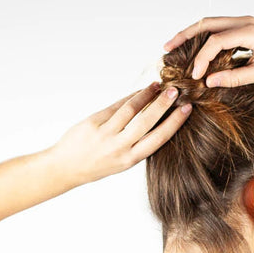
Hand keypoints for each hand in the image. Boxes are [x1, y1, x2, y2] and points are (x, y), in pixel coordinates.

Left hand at [51, 82, 191, 184]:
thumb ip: (136, 143)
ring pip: (131, 109)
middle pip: (147, 121)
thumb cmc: (96, 164)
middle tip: (175, 91)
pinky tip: (139, 91)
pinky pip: (116, 106)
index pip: (158, 138)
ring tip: (157, 86)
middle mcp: (119, 148)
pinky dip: (129, 97)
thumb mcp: (121, 160)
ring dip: (146, 95)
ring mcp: (106, 134)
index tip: (186, 109)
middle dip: (163, 104)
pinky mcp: (93, 123)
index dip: (174, 122)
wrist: (66, 167)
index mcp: (130, 159)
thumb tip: (153, 117)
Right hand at [162, 16, 253, 87]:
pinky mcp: (246, 28)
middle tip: (167, 48)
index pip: (216, 41)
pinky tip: (196, 49)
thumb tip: (209, 82)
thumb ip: (234, 78)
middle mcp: (246, 21)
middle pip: (207, 23)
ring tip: (175, 46)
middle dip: (185, 35)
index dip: (201, 58)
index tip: (195, 76)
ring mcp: (246, 22)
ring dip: (193, 35)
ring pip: (212, 24)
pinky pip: (221, 29)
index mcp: (250, 31)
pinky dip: (206, 38)